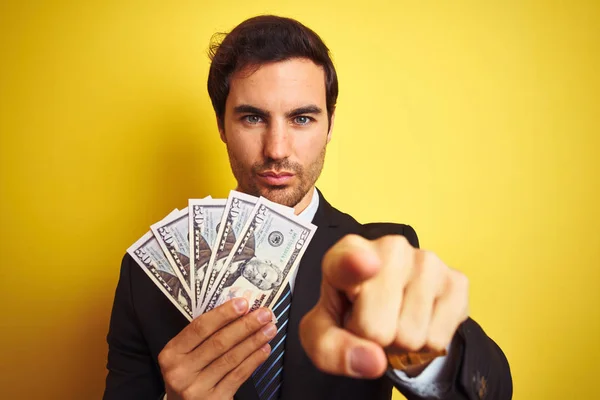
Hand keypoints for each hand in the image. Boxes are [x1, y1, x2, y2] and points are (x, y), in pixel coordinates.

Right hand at [158, 298, 276, 399]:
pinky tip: (263, 349)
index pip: (199, 327)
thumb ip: (204, 336)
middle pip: (218, 342)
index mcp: (172, 354)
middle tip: (263, 314)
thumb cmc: (188, 375)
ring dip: (254, 341)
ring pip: (231, 358)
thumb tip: (237, 312)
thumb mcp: (185, 355)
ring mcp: (196, 388)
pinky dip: (253, 360)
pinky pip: (238, 375)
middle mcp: (181, 372)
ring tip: (268, 329)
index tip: (242, 303)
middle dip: (245, 325)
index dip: (223, 313)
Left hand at [299, 234, 468, 378]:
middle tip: (372, 321)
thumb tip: (372, 360)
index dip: (356, 264)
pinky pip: (438, 339)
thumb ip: (331, 349)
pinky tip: (417, 320)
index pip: (349, 259)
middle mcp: (389, 248)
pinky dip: (426, 344)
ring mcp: (427, 261)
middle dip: (373, 338)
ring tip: (394, 319)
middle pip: (377, 326)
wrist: (386, 305)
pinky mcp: (455, 280)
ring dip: (400, 342)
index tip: (364, 264)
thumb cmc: (348, 312)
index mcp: (346, 253)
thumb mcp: (322, 334)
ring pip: (410, 336)